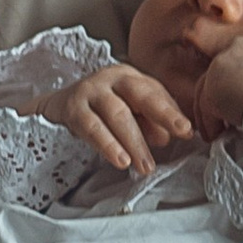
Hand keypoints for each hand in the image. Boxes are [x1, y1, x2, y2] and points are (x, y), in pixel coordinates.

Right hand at [41, 63, 194, 173]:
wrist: (54, 108)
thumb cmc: (97, 111)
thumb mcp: (126, 114)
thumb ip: (148, 123)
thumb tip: (167, 137)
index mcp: (129, 77)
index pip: (155, 93)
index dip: (171, 112)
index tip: (188, 131)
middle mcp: (111, 78)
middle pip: (141, 96)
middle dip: (161, 117)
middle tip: (177, 140)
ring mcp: (90, 91)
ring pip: (117, 114)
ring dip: (134, 141)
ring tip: (145, 165)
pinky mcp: (72, 108)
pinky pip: (92, 127)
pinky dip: (108, 145)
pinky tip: (120, 160)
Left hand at [199, 37, 242, 132]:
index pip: (238, 62)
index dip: (236, 84)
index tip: (237, 103)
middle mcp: (240, 47)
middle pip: (218, 73)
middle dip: (218, 97)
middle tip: (222, 119)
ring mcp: (224, 65)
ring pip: (207, 90)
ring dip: (210, 114)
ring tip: (218, 132)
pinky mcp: (215, 88)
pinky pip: (206, 110)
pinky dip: (210, 125)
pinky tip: (217, 137)